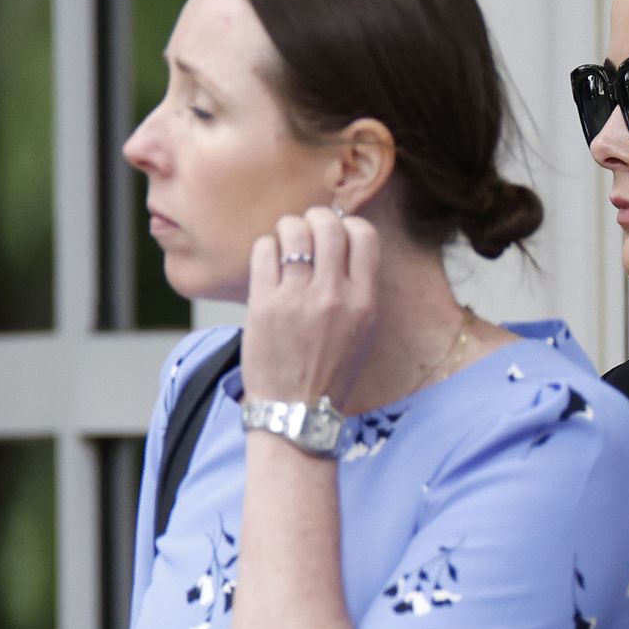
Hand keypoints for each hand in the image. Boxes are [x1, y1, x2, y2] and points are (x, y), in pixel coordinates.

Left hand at [243, 207, 379, 408]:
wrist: (296, 411)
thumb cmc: (330, 372)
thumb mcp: (363, 331)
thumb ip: (358, 289)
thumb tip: (343, 245)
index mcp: (364, 301)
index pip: (365, 235)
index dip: (350, 225)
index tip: (339, 233)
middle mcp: (333, 296)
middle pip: (328, 225)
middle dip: (316, 217)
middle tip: (308, 226)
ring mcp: (297, 298)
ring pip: (293, 231)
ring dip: (288, 228)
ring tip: (286, 242)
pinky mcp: (264, 304)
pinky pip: (264, 251)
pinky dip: (266, 247)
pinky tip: (269, 261)